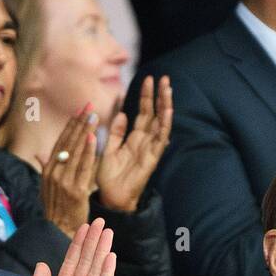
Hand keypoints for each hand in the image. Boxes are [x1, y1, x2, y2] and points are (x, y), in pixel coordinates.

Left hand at [23, 217, 115, 275]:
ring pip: (95, 271)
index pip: (71, 262)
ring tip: (108, 234)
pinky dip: (107, 274)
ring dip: (102, 252)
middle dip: (93, 242)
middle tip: (101, 222)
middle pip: (86, 262)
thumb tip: (42, 264)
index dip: (77, 244)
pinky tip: (110, 258)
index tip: (84, 228)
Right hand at [36, 106, 98, 235]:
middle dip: (79, 122)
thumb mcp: (48, 187)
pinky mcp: (76, 190)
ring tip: (93, 116)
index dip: (70, 125)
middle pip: (67, 142)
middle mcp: (54, 172)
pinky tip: (93, 137)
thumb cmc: (58, 209)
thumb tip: (41, 155)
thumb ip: (46, 169)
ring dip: (84, 131)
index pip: (60, 142)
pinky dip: (87, 151)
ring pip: (75, 151)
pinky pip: (83, 167)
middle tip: (89, 106)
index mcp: (48, 170)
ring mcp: (64, 181)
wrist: (60, 230)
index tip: (79, 110)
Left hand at [96, 75, 171, 212]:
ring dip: (166, 105)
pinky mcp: (152, 157)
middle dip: (160, 96)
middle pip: (155, 114)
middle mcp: (145, 141)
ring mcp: (150, 149)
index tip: (148, 79)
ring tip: (168, 88)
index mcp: (134, 138)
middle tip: (164, 77)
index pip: (143, 113)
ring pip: (161, 123)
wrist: (111, 197)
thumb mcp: (108, 149)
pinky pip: (161, 138)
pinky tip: (168, 110)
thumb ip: (115, 132)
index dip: (146, 96)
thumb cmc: (108, 177)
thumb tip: (121, 114)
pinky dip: (165, 124)